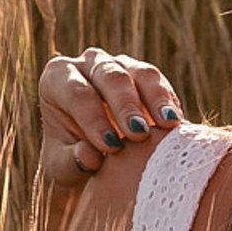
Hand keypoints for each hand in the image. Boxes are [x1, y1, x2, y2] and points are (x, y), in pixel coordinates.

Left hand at [40, 48, 186, 186]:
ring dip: (155, 98)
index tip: (112, 146)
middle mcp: (87, 64)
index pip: (76, 93)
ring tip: (167, 124)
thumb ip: (71, 161)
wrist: (93, 156)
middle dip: (126, 105)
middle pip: (109, 75)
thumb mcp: (63, 166)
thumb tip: (88, 157)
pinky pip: (157, 81)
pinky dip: (167, 102)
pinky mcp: (143, 75)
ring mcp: (118, 64)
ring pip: (139, 72)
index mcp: (56, 80)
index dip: (94, 118)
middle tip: (139, 133)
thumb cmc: (71, 158)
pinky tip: (175, 124)